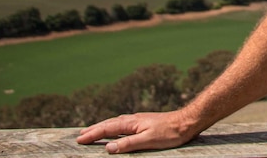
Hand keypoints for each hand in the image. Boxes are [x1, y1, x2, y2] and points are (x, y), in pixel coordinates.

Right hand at [76, 110, 198, 153]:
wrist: (187, 122)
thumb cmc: (170, 133)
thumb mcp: (148, 141)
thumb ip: (128, 143)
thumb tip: (108, 147)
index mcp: (132, 123)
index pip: (107, 129)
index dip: (93, 134)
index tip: (79, 139)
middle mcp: (134, 119)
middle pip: (109, 124)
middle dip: (94, 129)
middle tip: (80, 135)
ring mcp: (139, 120)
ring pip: (116, 123)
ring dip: (103, 127)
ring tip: (93, 131)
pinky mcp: (145, 122)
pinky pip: (124, 124)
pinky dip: (114, 126)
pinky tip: (117, 128)